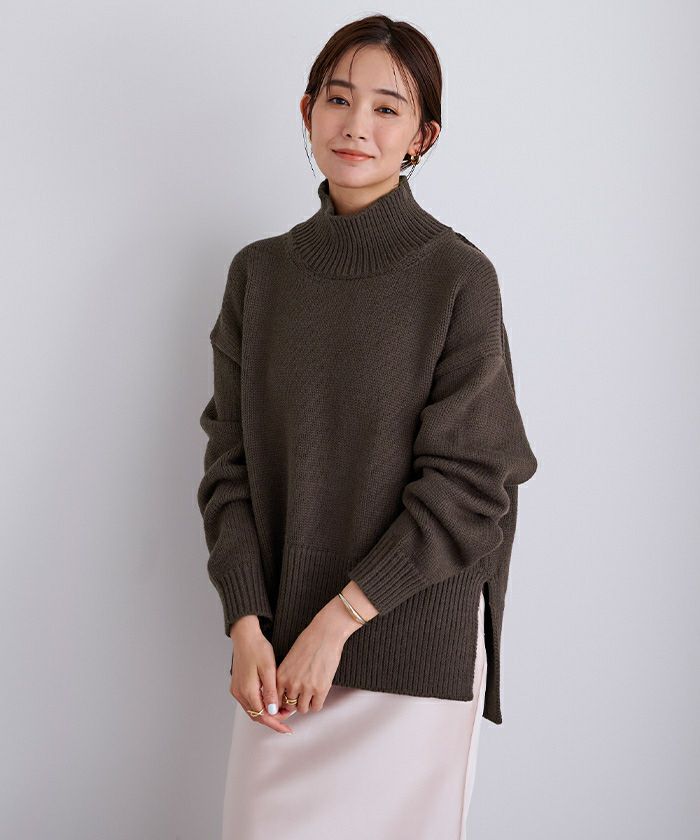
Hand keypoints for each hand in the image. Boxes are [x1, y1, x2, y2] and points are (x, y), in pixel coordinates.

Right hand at [228, 616, 294, 734]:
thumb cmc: (257, 649)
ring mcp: (237, 690)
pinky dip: (260, 706)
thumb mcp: (268, 669)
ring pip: (252, 710)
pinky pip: (249, 702)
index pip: (262, 716)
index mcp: (248, 691)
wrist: (245, 636)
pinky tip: (270, 702)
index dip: (276, 724)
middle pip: (257, 716)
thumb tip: (273, 711)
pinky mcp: (237, 685)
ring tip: (282, 711)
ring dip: (266, 714)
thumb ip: (270, 691)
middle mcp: (239, 693)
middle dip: (273, 720)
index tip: (288, 728)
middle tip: (288, 720)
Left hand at [276, 583, 377, 718]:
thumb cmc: (309, 642)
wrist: (325, 634)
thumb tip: (287, 691)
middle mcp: (291, 684)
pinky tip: (318, 694)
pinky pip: (316, 707)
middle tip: (301, 697)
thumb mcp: (290, 660)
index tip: (288, 700)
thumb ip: (286, 676)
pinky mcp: (321, 689)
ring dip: (306, 704)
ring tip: (310, 695)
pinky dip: (317, 703)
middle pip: (289, 706)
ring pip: (302, 709)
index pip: (276, 699)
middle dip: (294, 703)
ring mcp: (306, 688)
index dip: (282, 701)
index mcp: (281, 676)